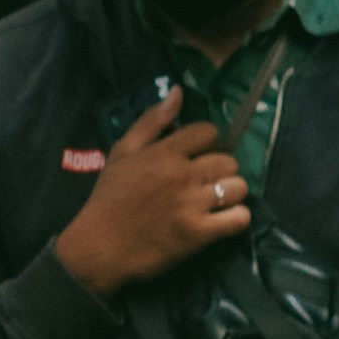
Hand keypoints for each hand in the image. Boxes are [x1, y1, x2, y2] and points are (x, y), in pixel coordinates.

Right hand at [54, 93, 250, 299]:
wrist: (99, 246)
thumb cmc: (109, 198)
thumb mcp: (122, 151)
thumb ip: (152, 120)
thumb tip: (178, 91)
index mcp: (164, 152)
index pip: (208, 132)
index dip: (207, 142)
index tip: (198, 155)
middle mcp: (182, 175)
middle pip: (228, 161)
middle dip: (222, 169)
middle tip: (208, 181)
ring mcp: (192, 205)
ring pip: (238, 188)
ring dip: (232, 193)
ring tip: (217, 201)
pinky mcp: (198, 234)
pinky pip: (238, 219)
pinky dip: (236, 219)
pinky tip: (223, 220)